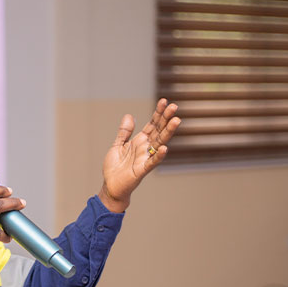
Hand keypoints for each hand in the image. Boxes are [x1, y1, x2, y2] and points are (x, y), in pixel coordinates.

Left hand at [99, 98, 180, 212]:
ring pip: (159, 143)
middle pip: (159, 131)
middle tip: (175, 106)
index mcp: (140, 141)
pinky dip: (159, 156)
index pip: (152, 125)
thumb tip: (129, 115)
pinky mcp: (142, 170)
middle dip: (166, 119)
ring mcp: (145, 158)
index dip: (158, 113)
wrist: (111, 186)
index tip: (164, 101)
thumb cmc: (115, 167)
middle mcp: (145, 148)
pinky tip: (165, 148)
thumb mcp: (117, 145)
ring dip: (168, 132)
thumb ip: (124, 132)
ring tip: (176, 121)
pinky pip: (152, 162)